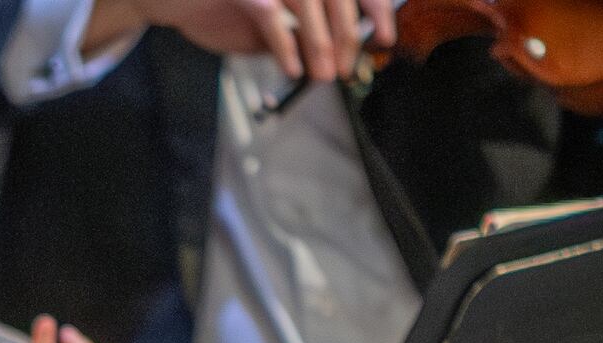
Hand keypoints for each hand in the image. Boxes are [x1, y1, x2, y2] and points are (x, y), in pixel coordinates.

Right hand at [124, 0, 394, 81]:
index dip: (374, 6)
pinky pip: (270, 15)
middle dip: (348, 33)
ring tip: (325, 75)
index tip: (386, 37)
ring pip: (309, 0)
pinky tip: (291, 68)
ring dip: (322, 42)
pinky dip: (285, 44)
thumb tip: (342, 50)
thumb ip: (301, 28)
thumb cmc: (216, 4)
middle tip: (348, 68)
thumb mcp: (267, 18)